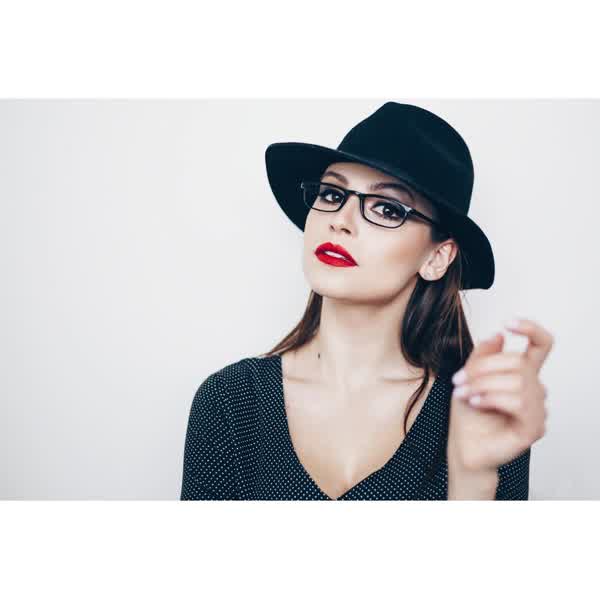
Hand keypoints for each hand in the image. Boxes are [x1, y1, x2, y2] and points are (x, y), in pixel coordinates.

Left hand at [447, 317, 553, 473]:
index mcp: (521, 374)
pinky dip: (492, 399)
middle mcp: (534, 390)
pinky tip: (476, 403)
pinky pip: (518, 403)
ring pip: (517, 382)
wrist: (463, 446)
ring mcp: (537, 409)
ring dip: (483, 385)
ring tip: (464, 394)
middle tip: (459, 380)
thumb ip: (483, 356)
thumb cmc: (469, 414)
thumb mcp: (469, 377)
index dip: (531, 329)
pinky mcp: (534, 428)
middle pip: (519, 362)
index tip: (508, 322)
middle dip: (483, 369)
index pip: (541, 345)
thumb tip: (498, 335)